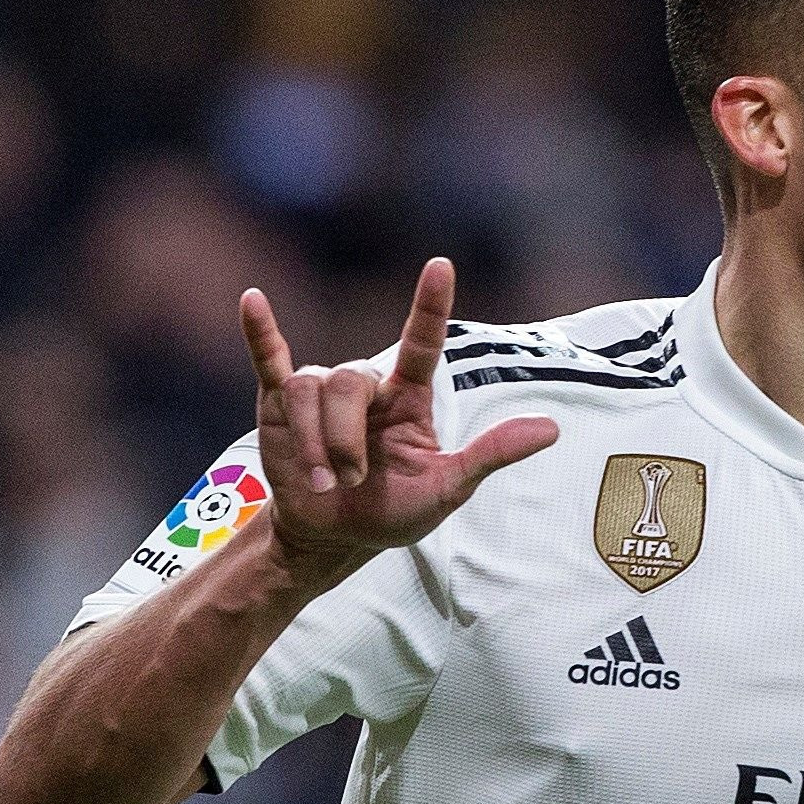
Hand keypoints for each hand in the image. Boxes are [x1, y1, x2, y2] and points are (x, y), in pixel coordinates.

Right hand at [239, 257, 560, 566]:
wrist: (331, 538)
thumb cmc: (391, 512)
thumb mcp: (447, 489)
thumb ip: (490, 454)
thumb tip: (552, 430)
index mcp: (408, 397)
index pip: (421, 342)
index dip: (430, 306)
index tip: (440, 266)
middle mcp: (366, 386)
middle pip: (351, 382)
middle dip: (345, 439)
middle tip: (350, 481)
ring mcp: (320, 390)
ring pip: (312, 390)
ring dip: (315, 443)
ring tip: (322, 482)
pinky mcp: (279, 403)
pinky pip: (269, 360)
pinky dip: (259, 332)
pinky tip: (252, 300)